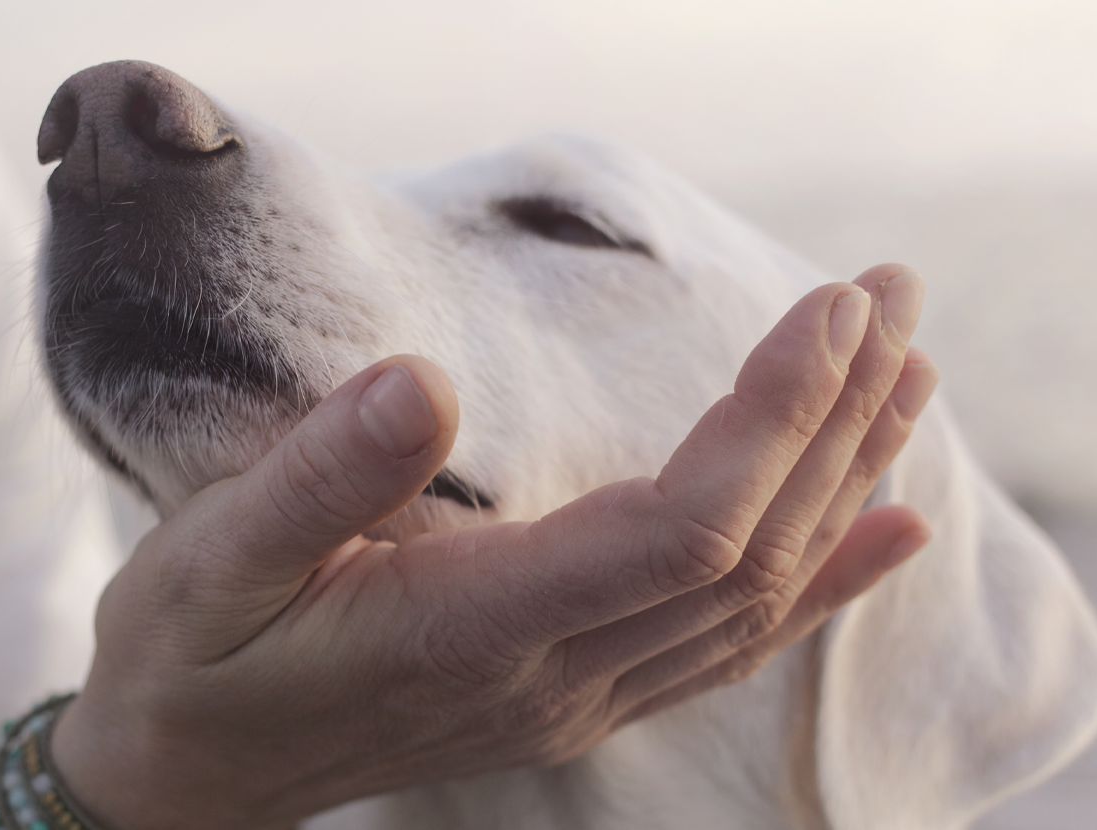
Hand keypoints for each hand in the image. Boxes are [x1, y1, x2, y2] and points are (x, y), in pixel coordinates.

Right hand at [52, 265, 938, 829]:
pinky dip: (825, 582)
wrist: (186, 783)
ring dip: (843, 480)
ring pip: (755, 598)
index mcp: (473, 631)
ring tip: (910, 373)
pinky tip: (888, 525)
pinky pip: (730, 644)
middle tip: (896, 296)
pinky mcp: (576, 695)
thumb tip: (421, 380)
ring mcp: (576, 697)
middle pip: (748, 556)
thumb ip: (318, 478)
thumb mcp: (212, 557)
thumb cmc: (188, 660)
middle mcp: (553, 678)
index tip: (825, 313)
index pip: (678, 534)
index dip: (770, 426)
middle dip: (837, 421)